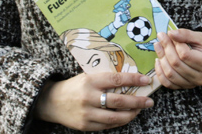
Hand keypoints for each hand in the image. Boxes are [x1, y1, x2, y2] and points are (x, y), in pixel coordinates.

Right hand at [34, 72, 153, 130]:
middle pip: (118, 101)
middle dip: (137, 102)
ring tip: (140, 110)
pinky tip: (127, 117)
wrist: (52, 101)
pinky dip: (119, 122)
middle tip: (149, 101)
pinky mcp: (85, 126)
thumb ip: (106, 78)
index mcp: (91, 81)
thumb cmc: (75, 86)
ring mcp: (87, 113)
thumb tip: (131, 78)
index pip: (117, 80)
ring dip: (130, 114)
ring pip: (114, 117)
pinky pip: (107, 125)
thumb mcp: (88, 76)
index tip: (146, 80)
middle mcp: (89, 97)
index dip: (133, 80)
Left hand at [154, 29, 201, 89]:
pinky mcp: (183, 87)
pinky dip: (160, 72)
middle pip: (176, 63)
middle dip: (166, 48)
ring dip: (161, 58)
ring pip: (170, 74)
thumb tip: (171, 33)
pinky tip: (158, 60)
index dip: (175, 43)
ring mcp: (191, 84)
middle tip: (161, 36)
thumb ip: (186, 34)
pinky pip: (167, 83)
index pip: (185, 55)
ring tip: (158, 46)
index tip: (171, 33)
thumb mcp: (200, 37)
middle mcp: (200, 77)